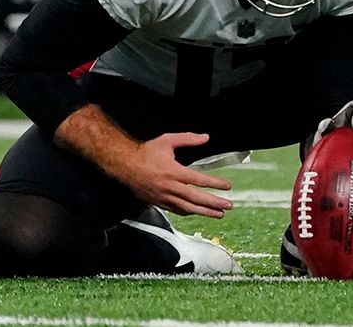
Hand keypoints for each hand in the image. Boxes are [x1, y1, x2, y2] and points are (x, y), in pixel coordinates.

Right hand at [114, 132, 233, 218]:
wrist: (125, 165)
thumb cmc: (146, 153)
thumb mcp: (167, 140)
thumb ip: (188, 139)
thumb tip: (205, 137)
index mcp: (174, 172)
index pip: (199, 180)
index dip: (215, 184)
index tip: (227, 187)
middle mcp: (170, 187)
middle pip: (196, 198)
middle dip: (214, 203)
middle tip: (228, 205)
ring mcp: (164, 197)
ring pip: (188, 208)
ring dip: (205, 212)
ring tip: (218, 214)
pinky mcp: (159, 202)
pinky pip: (177, 210)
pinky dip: (189, 212)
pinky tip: (198, 212)